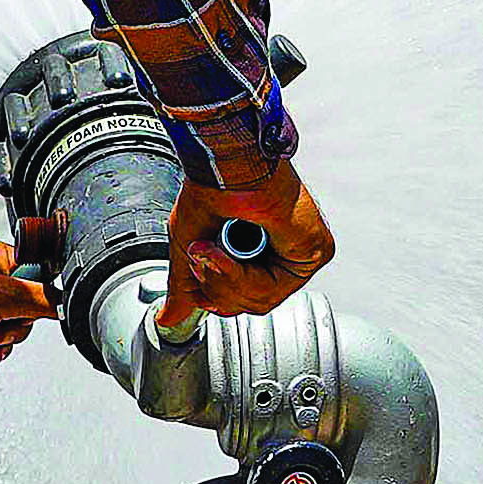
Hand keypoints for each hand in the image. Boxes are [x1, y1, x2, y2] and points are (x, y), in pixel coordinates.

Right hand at [158, 163, 336, 329]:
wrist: (226, 165)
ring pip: (260, 300)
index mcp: (262, 249)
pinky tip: (229, 252)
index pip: (243, 298)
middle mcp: (285, 252)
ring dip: (225, 279)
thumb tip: (168, 318)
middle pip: (251, 303)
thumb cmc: (212, 191)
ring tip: (211, 250)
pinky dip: (242, 276)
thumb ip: (187, 284)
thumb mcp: (191, 246)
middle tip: (202, 255)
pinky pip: (272, 289)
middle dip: (217, 286)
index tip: (195, 274)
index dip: (214, 295)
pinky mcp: (314, 251)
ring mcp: (301, 253)